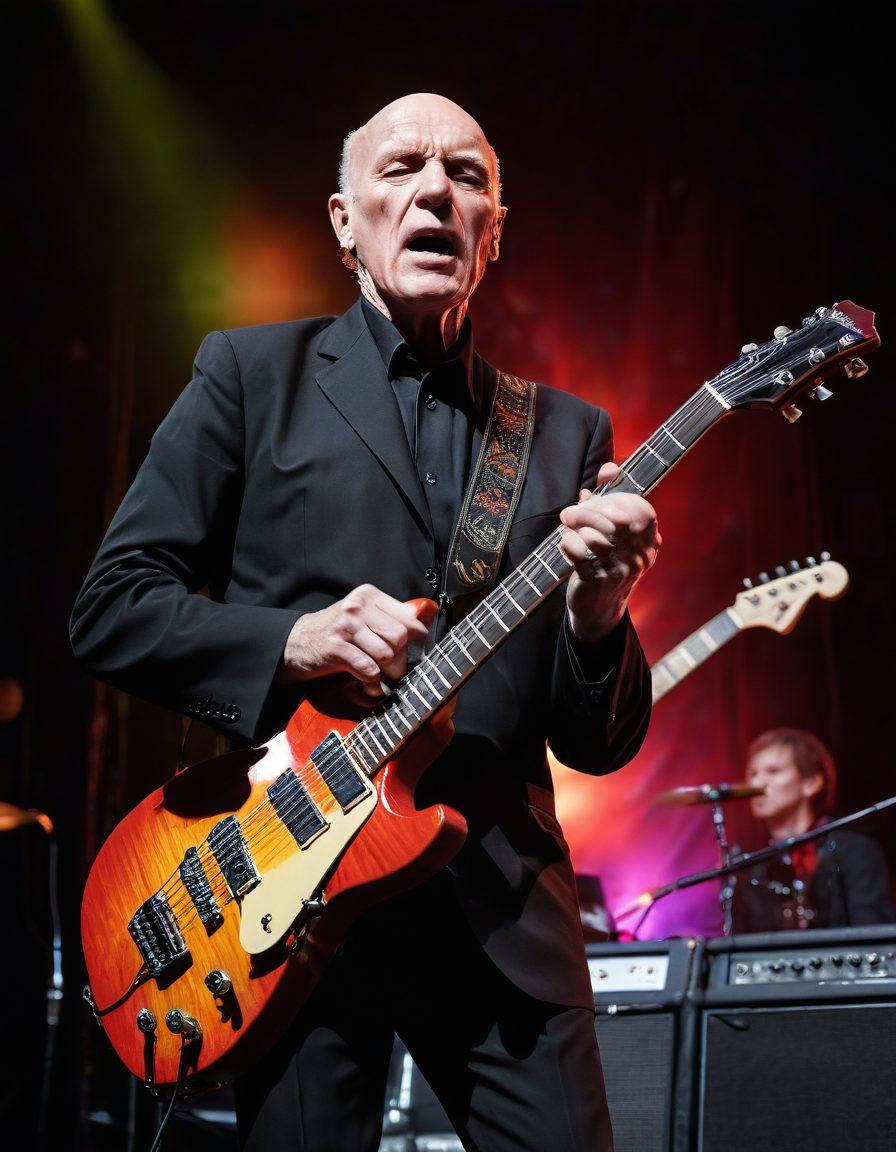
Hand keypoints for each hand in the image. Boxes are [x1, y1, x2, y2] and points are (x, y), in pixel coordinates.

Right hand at [278, 584, 429, 696]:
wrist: (296, 642)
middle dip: (402, 660)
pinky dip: (372, 683)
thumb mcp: (363, 616)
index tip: (414, 654)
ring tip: (382, 678)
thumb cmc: (337, 632)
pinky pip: (367, 669)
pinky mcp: (335, 647)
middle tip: (394, 670)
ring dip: (388, 674)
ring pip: (386, 654)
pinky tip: (368, 685)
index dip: (417, 641)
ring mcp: (345, 626)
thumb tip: (424, 620)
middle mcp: (357, 606)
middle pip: (400, 637)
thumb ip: (391, 617)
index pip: (409, 618)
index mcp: (369, 595)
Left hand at [559, 462, 660, 643]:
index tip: (594, 502)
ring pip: (594, 536)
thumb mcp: (612, 530)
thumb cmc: (604, 560)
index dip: (614, 500)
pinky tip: (566, 546)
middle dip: (587, 511)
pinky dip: (566, 543)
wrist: (598, 607)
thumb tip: (610, 468)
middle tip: (570, 514)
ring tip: (568, 532)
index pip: (640, 510)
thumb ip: (611, 496)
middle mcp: (639, 556)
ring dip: (574, 530)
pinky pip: (577, 551)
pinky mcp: (597, 580)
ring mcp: (620, 570)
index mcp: (648, 541)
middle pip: (615, 521)